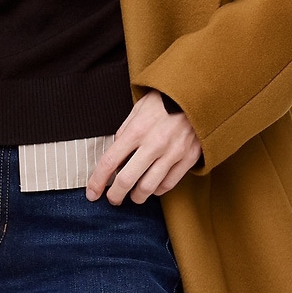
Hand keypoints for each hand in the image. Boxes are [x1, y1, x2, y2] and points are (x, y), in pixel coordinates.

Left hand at [86, 91, 200, 204]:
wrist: (199, 93)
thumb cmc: (166, 100)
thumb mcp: (138, 108)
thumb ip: (125, 131)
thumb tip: (116, 154)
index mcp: (137, 130)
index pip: (109, 162)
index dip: (97, 181)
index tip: (92, 193)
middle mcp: (154, 144)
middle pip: (127, 181)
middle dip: (115, 195)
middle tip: (112, 199)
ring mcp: (173, 153)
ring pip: (148, 188)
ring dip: (137, 196)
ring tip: (133, 195)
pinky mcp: (188, 158)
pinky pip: (168, 184)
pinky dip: (157, 190)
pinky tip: (152, 186)